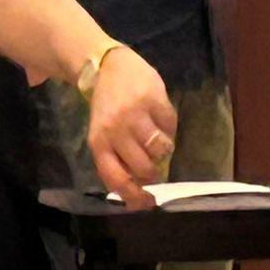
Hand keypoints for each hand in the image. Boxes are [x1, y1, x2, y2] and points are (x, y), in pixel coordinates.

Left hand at [87, 47, 176, 208]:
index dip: (134, 196)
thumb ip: (116, 158)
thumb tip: (139, 187)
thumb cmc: (106, 106)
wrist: (108, 66)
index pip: (116, 178)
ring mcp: (135, 114)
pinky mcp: (154, 98)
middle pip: (144, 168)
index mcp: (98, 142)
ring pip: (161, 149)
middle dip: (153, 172)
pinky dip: (169, 127)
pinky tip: (160, 119)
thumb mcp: (101, 133)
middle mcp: (115, 130)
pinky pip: (171, 125)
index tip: (148, 203)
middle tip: (154, 166)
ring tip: (157, 141)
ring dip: (163, 150)